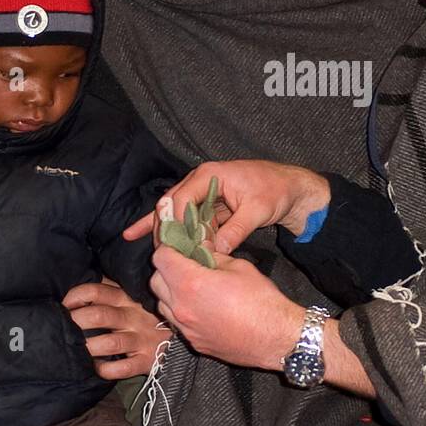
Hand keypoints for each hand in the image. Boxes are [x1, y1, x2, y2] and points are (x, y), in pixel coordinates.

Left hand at [62, 277, 171, 379]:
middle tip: (64, 329)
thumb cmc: (148, 314)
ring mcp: (140, 340)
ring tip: (78, 349)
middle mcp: (133, 317)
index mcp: (127, 297)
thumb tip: (82, 277)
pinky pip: (122, 368)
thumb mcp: (134, 294)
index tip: (64, 306)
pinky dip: (105, 369)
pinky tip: (97, 367)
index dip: (75, 297)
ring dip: (88, 347)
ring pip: (109, 343)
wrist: (179, 337)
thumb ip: (112, 286)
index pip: (96, 290)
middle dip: (75, 322)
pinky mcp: (146, 361)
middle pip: (98, 316)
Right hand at [123, 160, 330, 254]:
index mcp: (210, 175)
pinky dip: (179, 230)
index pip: (181, 198)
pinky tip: (163, 242)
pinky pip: (190, 218)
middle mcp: (202, 181)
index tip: (166, 242)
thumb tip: (215, 250)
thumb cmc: (276, 191)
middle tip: (137, 239)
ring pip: (177, 211)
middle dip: (156, 222)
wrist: (292, 189)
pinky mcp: (210, 205)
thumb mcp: (257, 211)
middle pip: (172, 202)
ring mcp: (205, 193)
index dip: (172, 221)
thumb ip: (235, 230)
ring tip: (133, 238)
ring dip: (163, 227)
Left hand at [148, 246, 302, 369]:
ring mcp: (185, 327)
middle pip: (155, 281)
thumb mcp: (239, 266)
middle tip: (185, 264)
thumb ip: (213, 256)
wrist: (276, 339)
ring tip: (192, 286)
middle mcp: (181, 307)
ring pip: (162, 303)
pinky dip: (181, 310)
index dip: (168, 247)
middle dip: (166, 269)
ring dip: (170, 291)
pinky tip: (200, 306)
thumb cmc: (262, 300)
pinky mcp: (193, 342)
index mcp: (191, 283)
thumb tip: (200, 249)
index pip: (161, 257)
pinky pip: (176, 321)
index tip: (178, 245)